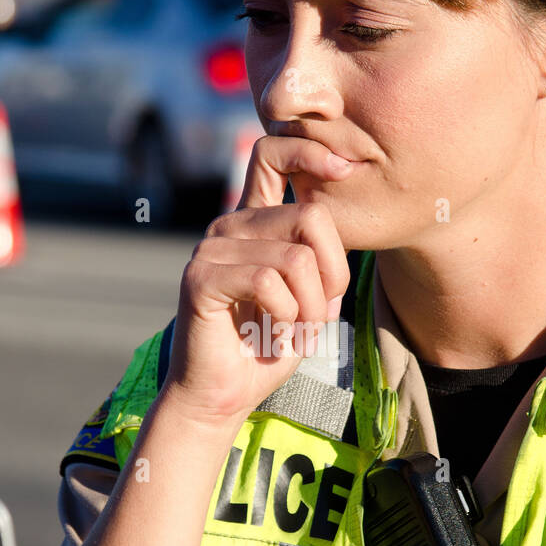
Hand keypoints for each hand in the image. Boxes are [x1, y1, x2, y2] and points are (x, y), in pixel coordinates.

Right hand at [159, 136, 354, 428]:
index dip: (310, 149)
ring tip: (297, 332)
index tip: (344, 167)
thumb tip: (340, 232)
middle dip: (332, 276)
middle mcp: (229, 226)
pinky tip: (275, 336)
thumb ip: (323, 263)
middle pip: (310, 217)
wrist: (221, 396)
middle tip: (318, 317)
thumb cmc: (265, 349)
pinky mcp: (200, 277)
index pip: (274, 155)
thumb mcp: (310, 301)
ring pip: (295, 258)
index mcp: (253, 222)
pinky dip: (286, 316)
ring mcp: (211, 249)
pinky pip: (267, 281)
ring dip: (310, 307)